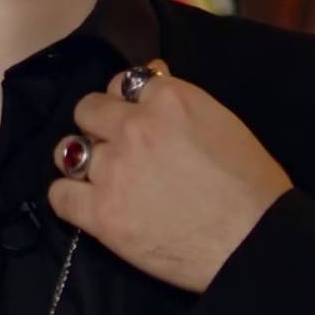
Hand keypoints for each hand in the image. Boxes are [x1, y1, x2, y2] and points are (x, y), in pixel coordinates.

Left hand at [46, 59, 292, 293]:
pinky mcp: (101, 213)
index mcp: (167, 99)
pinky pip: (59, 195)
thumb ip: (179, 99)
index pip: (124, 83)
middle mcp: (133, 127)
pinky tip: (85, 203)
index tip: (133, 116)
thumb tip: (151, 76)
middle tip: (115, 146)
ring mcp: (113, 170)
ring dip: (82, 159)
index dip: (126, 101)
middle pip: (88, 108)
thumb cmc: (251, 182)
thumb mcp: (221, 121)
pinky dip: (68, 197)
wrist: (255, 239)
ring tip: (98, 175)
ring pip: (69, 150)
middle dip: (99, 123)